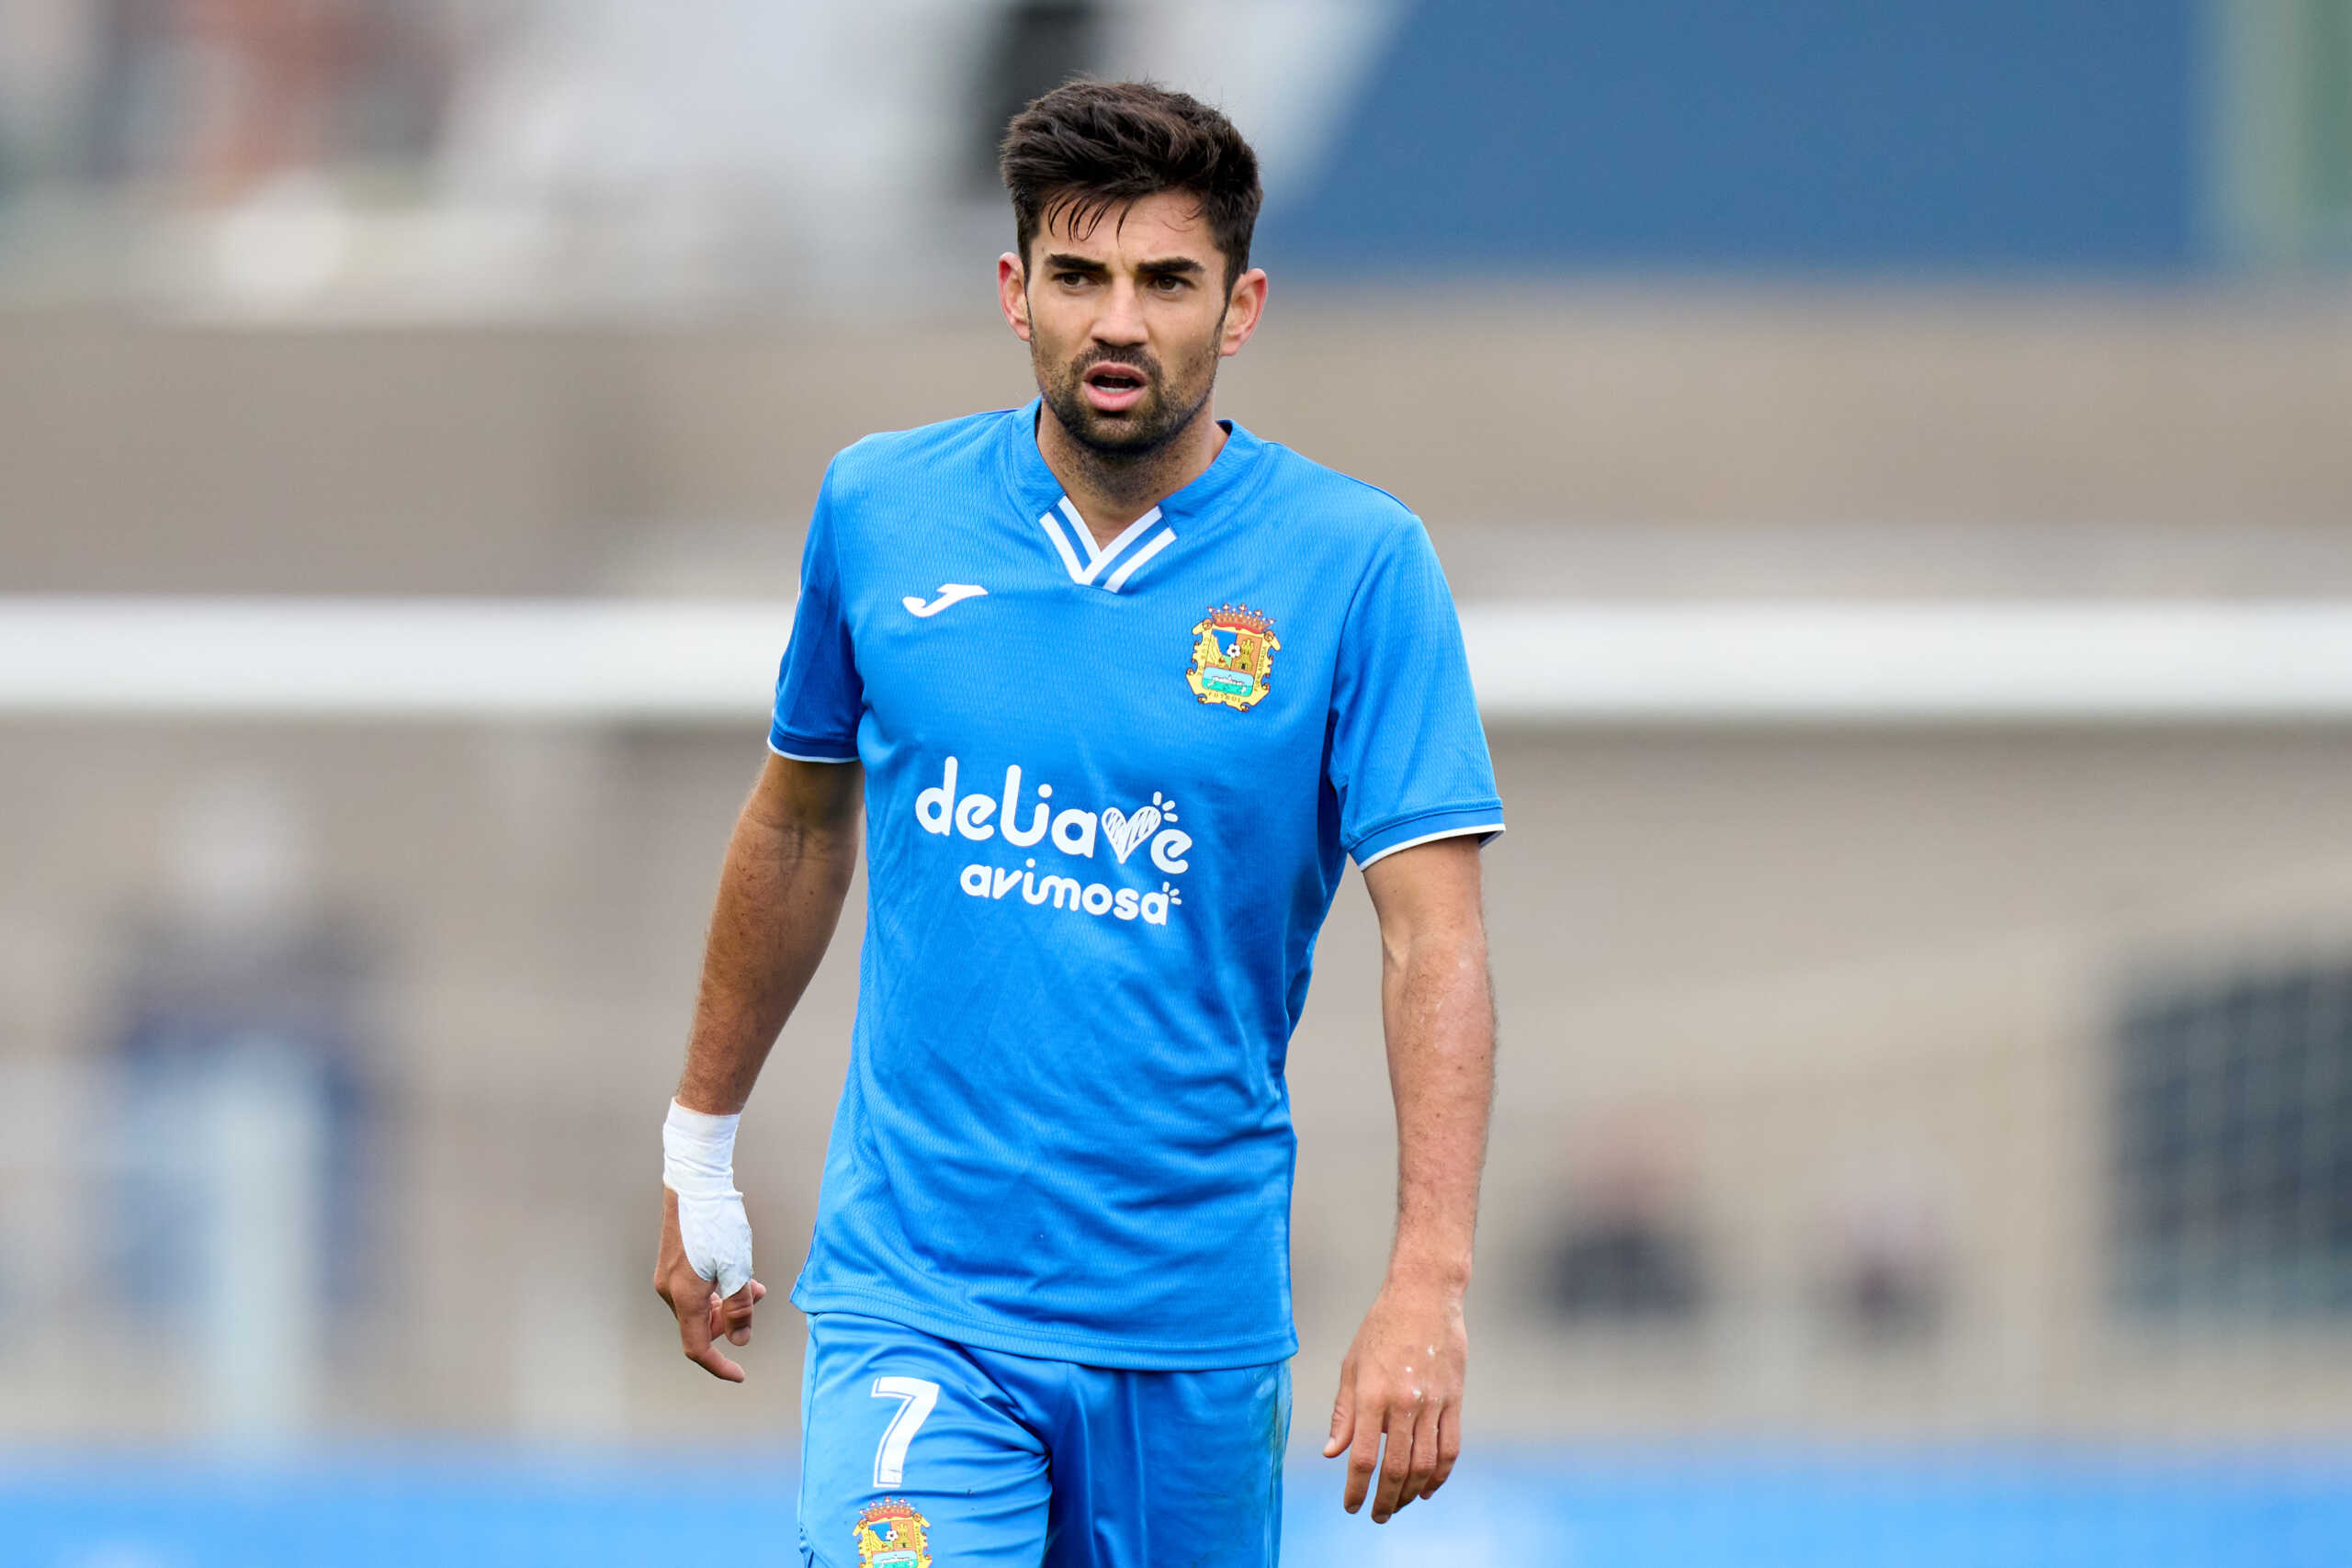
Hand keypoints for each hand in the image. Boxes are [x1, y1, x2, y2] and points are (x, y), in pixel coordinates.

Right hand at [653, 1186, 765, 1380]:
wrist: (695, 1184)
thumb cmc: (717, 1223)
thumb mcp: (738, 1268)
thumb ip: (740, 1308)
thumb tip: (741, 1340)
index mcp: (685, 1297)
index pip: (697, 1348)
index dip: (719, 1366)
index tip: (739, 1375)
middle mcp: (670, 1290)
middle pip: (699, 1326)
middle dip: (729, 1323)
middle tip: (754, 1300)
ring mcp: (668, 1276)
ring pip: (699, 1306)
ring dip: (726, 1303)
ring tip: (752, 1284)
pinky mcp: (672, 1263)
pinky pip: (694, 1290)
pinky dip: (716, 1290)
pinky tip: (736, 1272)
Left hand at [1323, 1275, 1466, 1521]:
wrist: (1423, 1295)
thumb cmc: (1380, 1328)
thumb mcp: (1352, 1366)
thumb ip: (1344, 1413)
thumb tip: (1332, 1453)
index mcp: (1371, 1394)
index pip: (1363, 1456)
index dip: (1356, 1488)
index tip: (1351, 1507)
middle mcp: (1402, 1402)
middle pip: (1397, 1468)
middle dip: (1385, 1500)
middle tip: (1377, 1516)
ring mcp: (1433, 1402)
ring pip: (1425, 1464)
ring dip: (1411, 1493)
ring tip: (1399, 1505)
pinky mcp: (1455, 1399)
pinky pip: (1450, 1447)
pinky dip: (1440, 1475)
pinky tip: (1428, 1488)